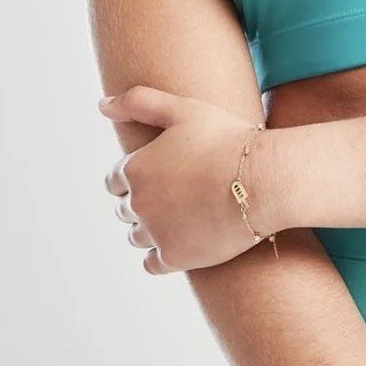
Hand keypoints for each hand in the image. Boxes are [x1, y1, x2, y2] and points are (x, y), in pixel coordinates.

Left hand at [99, 87, 276, 273]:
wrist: (263, 179)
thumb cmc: (226, 138)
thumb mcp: (183, 108)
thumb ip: (139, 101)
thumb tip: (102, 105)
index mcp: (134, 168)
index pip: (114, 180)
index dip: (138, 174)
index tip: (162, 171)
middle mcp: (138, 203)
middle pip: (125, 209)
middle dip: (144, 200)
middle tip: (177, 191)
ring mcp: (155, 233)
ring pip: (136, 237)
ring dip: (151, 227)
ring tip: (182, 214)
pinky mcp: (175, 258)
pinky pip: (151, 264)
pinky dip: (161, 254)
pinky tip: (183, 239)